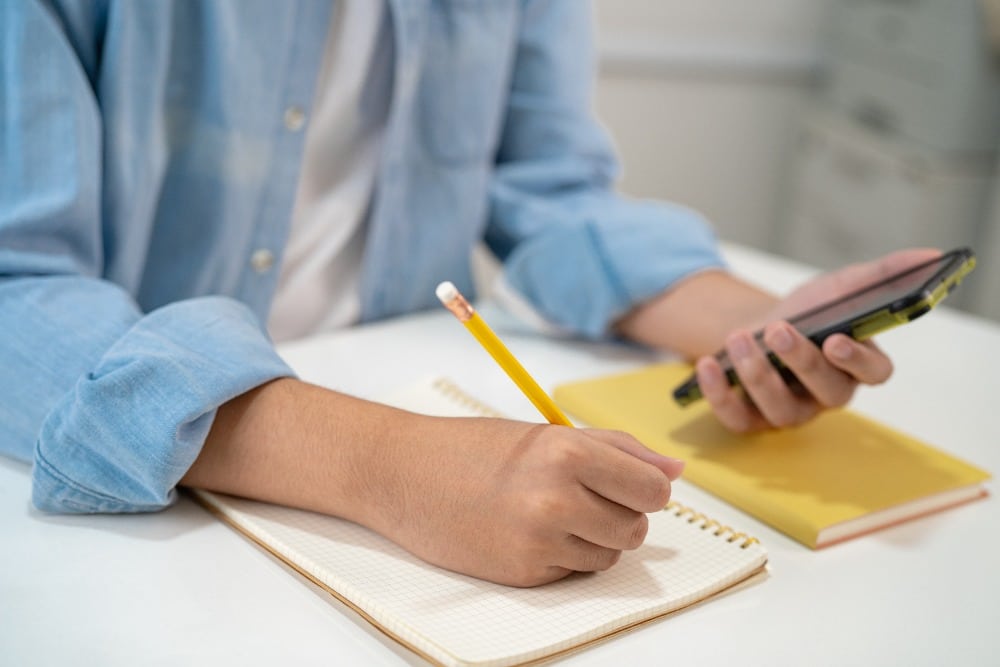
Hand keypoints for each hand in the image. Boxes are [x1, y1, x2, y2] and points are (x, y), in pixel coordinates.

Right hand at [360, 416, 683, 586]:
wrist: (404, 475)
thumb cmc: (478, 448)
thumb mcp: (549, 434)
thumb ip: (617, 449)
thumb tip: (674, 472)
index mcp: (570, 453)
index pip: (652, 490)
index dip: (645, 488)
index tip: (627, 484)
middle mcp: (558, 500)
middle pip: (636, 528)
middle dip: (619, 514)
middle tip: (581, 496)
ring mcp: (540, 542)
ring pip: (609, 555)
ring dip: (592, 538)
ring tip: (550, 513)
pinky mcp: (524, 573)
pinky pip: (574, 572)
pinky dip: (562, 556)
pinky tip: (526, 532)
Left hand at [695, 248, 940, 431]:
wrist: (758, 328)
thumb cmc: (806, 314)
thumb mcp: (838, 287)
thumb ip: (881, 274)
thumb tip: (930, 252)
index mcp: (856, 365)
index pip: (874, 374)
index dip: (858, 361)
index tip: (836, 340)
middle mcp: (826, 395)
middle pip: (826, 391)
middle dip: (801, 361)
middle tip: (779, 330)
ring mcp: (789, 411)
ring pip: (781, 409)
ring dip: (758, 374)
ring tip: (740, 338)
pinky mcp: (752, 420)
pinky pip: (739, 419)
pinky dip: (720, 394)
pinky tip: (708, 364)